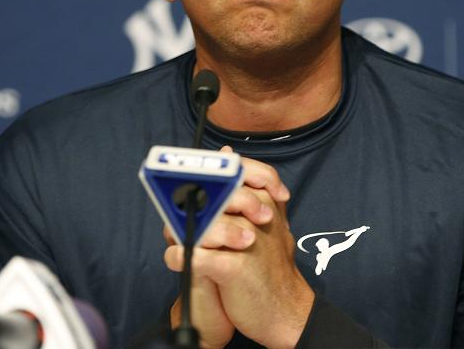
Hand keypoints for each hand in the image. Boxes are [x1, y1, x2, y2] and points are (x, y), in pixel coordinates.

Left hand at [166, 152, 310, 348]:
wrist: (287, 312)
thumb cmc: (270, 264)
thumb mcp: (266, 220)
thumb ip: (247, 187)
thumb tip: (226, 153)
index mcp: (265, 201)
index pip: (237, 169)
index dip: (212, 175)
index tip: (193, 184)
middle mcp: (259, 215)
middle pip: (216, 191)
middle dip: (192, 199)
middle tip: (175, 207)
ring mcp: (248, 240)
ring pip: (203, 219)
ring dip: (183, 227)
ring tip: (176, 237)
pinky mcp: (235, 268)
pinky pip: (197, 254)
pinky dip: (180, 255)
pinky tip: (176, 257)